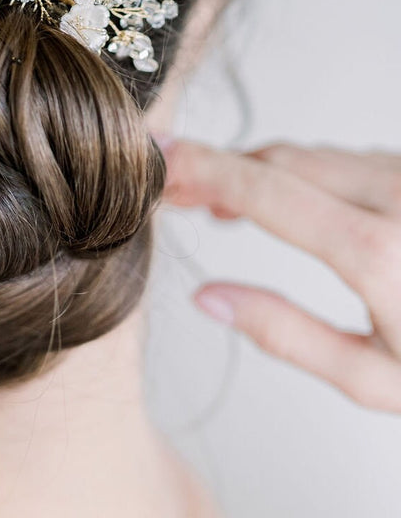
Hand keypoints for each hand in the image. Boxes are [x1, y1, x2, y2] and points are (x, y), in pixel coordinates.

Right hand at [160, 139, 400, 411]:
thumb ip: (286, 335)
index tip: (160, 158)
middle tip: (174, 189)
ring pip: (313, 157)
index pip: (266, 191)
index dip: (204, 169)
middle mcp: (396, 197)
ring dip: (261, 173)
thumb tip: (209, 298)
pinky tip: (284, 198)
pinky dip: (303, 174)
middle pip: (282, 162)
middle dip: (220, 169)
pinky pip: (346, 160)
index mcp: (378, 252)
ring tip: (219, 202)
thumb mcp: (377, 380)